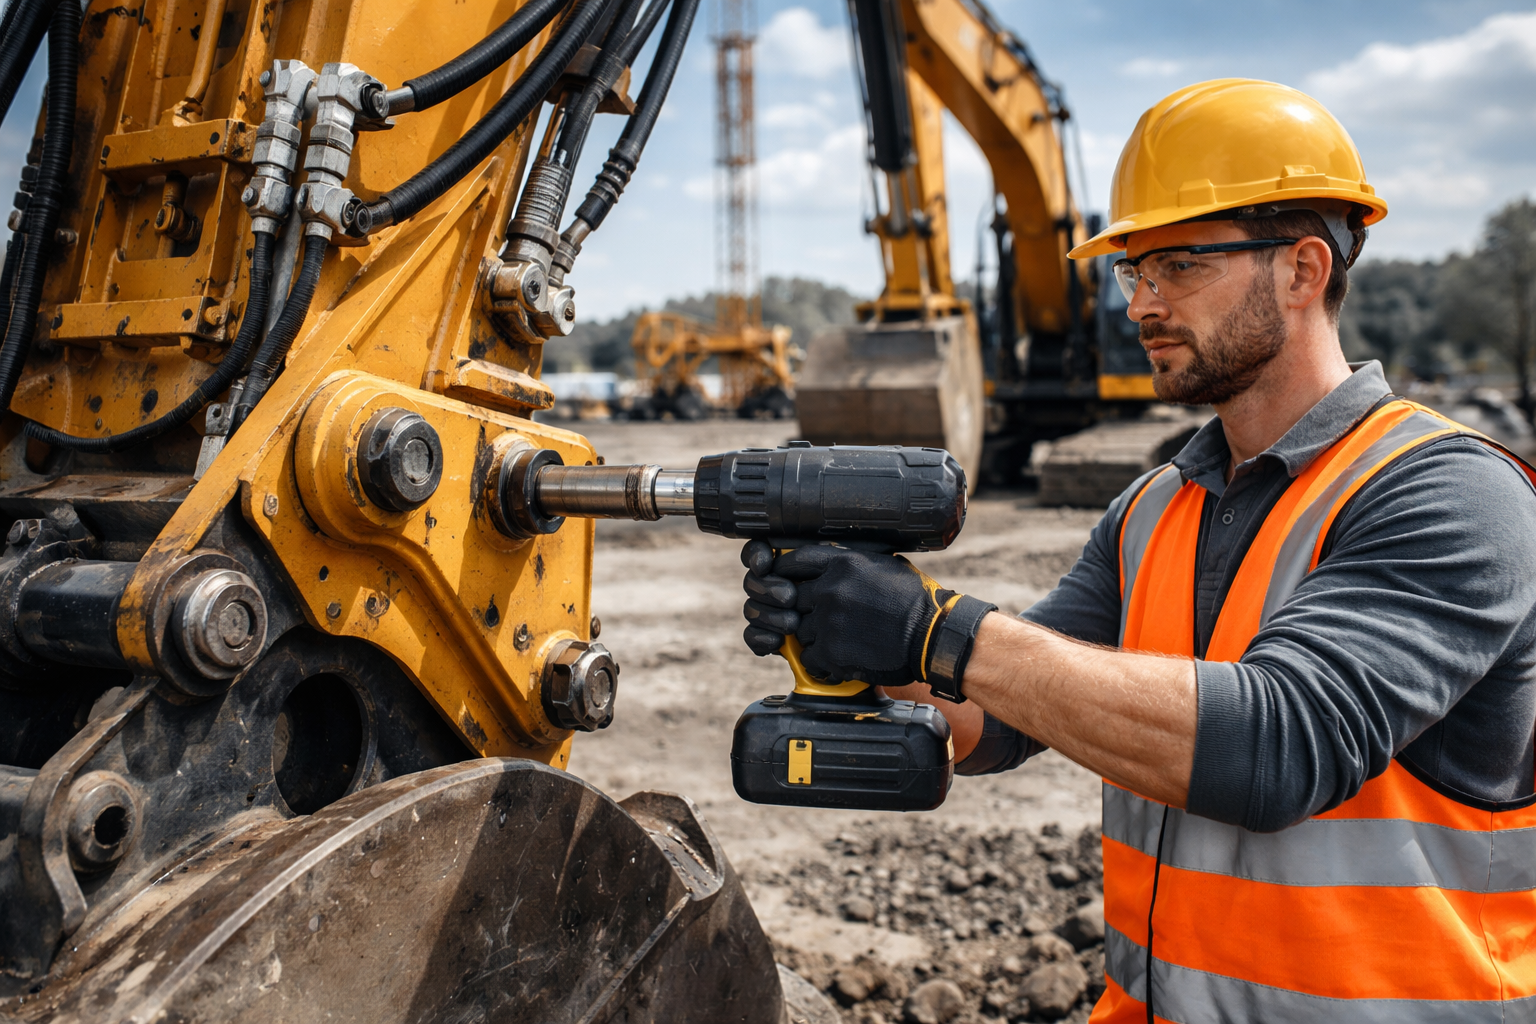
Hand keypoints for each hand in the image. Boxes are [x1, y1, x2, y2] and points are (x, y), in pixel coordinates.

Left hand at [739, 539, 954, 686]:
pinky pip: (808, 657)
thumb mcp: (884, 565)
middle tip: (823, 619)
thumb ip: (852, 563)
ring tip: (839, 641)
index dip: (787, 573)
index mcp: (843, 564)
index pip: (794, 562)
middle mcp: (830, 589)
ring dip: (814, 637)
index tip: (788, 582)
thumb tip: (832, 563)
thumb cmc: (916, 600)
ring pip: (800, 631)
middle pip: (793, 599)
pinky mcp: (831, 651)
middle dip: (805, 610)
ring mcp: (828, 621)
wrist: (933, 636)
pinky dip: (820, 662)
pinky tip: (838, 659)